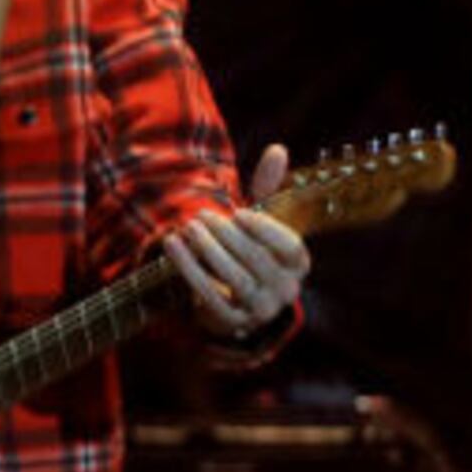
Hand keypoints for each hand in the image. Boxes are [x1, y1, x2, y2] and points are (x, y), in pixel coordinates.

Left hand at [163, 144, 312, 338]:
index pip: (290, 248)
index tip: (239, 212)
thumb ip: (267, 188)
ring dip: (208, 252)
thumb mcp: (259, 221)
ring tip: (187, 228)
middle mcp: (287, 289)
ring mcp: (262, 309)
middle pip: (258, 261)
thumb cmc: (250, 249)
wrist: (239, 300)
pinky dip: (190, 271)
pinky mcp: (235, 322)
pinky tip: (172, 247)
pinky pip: (212, 297)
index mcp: (299, 264)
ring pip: (236, 280)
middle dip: (227, 236)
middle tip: (201, 215)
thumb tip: (278, 149)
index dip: (265, 230)